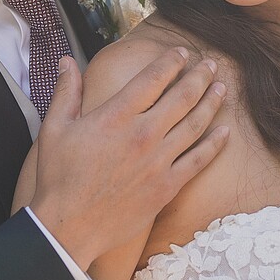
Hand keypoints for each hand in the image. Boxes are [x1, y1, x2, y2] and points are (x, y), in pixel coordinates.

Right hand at [29, 48, 229, 265]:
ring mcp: (158, 161)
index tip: (182, 53)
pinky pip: (198, 161)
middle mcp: (143, 134)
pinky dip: (214, 144)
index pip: (153, 78)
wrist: (69, 226)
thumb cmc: (59, 177)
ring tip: (222, 89)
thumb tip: (67, 61)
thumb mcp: (54, 129)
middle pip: (182, 97)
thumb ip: (66, 92)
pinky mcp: (167, 187)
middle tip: (212, 64)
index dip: (171, 62)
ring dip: (212, 103)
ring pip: (195, 124)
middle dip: (200, 76)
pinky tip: (225, 132)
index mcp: (116, 116)